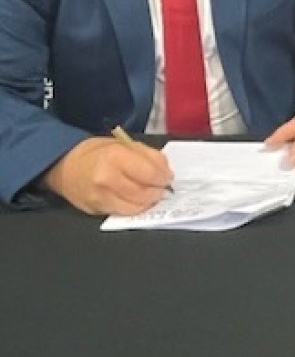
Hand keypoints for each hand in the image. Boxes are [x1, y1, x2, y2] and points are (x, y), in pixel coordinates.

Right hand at [41, 136, 173, 215]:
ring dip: (149, 202)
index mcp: (115, 157)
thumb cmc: (96, 152)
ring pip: (136, 207)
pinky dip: (135, 208)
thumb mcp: (124, 144)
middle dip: (158, 192)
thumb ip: (148, 155)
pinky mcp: (96, 210)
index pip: (149, 173)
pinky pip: (124, 213)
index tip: (167, 177)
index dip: (163, 177)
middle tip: (162, 187)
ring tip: (151, 194)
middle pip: (144, 193)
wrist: (65, 166)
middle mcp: (107, 179)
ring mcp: (100, 197)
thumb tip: (165, 171)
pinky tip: (137, 200)